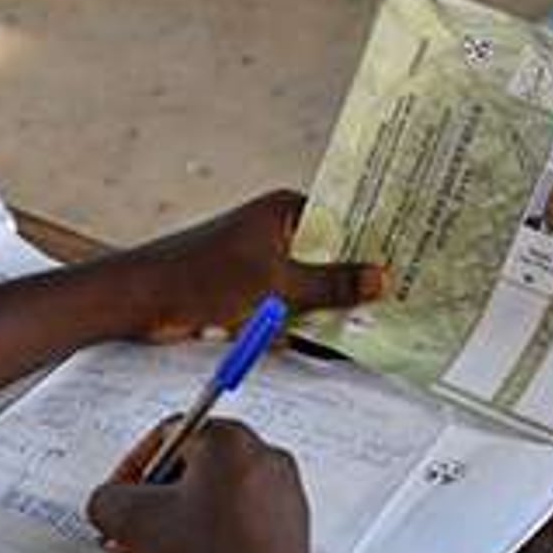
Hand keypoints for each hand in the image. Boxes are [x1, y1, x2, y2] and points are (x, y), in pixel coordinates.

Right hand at [87, 419, 337, 552]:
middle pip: (199, 466)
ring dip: (185, 519)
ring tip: (163, 552)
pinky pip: (245, 521)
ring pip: (221, 496)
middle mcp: (268, 458)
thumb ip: (106, 496)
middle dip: (160, 496)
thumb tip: (111, 501)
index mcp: (232, 440)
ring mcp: (286, 495)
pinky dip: (216, 536)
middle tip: (139, 524)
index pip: (172, 433)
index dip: (136, 465)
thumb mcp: (127, 519)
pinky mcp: (293, 529)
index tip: (124, 493)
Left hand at [106, 190, 384, 341]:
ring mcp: (266, 262)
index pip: (346, 219)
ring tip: (382, 325)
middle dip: (362, 280)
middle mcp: (277, 231)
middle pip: (334, 255)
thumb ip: (332, 285)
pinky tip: (339, 341)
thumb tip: (381, 279)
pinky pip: (294, 305)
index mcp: (285, 211)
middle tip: (408, 299)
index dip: (378, 240)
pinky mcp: (253, 291)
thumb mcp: (278, 286)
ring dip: (336, 307)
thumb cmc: (202, 279)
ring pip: (315, 286)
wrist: (138, 303)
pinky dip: (310, 321)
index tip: (415, 258)